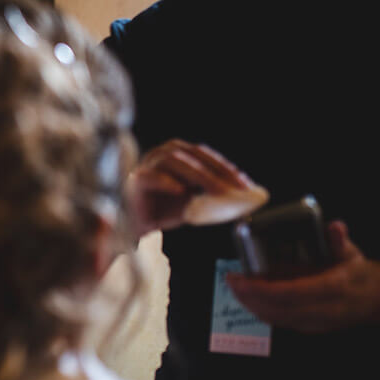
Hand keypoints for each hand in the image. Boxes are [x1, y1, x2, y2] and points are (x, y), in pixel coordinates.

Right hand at [127, 139, 256, 234]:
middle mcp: (161, 154)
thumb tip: (241, 195)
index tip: (244, 184)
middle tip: (235, 189)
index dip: (226, 168)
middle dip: (217, 171)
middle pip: (192, 155)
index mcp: (177, 155)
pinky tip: (182, 191)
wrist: (135, 226)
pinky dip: (167, 182)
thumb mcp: (194, 201)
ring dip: (198, 175)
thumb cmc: (164, 210)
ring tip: (216, 191)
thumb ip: (211, 194)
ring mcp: (146, 165)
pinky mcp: (134, 180)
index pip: (205, 155)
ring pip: (173, 161)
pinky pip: (151, 177)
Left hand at [227, 221, 379, 332]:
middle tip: (231, 281)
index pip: (290, 293)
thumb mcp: (351, 254)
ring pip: (276, 319)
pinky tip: (249, 299)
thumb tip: (335, 226)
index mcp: (333, 288)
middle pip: (277, 309)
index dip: (261, 289)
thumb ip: (339, 240)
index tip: (240, 279)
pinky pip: (280, 322)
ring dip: (251, 305)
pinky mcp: (310, 328)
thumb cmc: (358, 273)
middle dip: (249, 297)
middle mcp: (324, 310)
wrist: (375, 299)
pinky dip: (261, 311)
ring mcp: (316, 323)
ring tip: (235, 288)